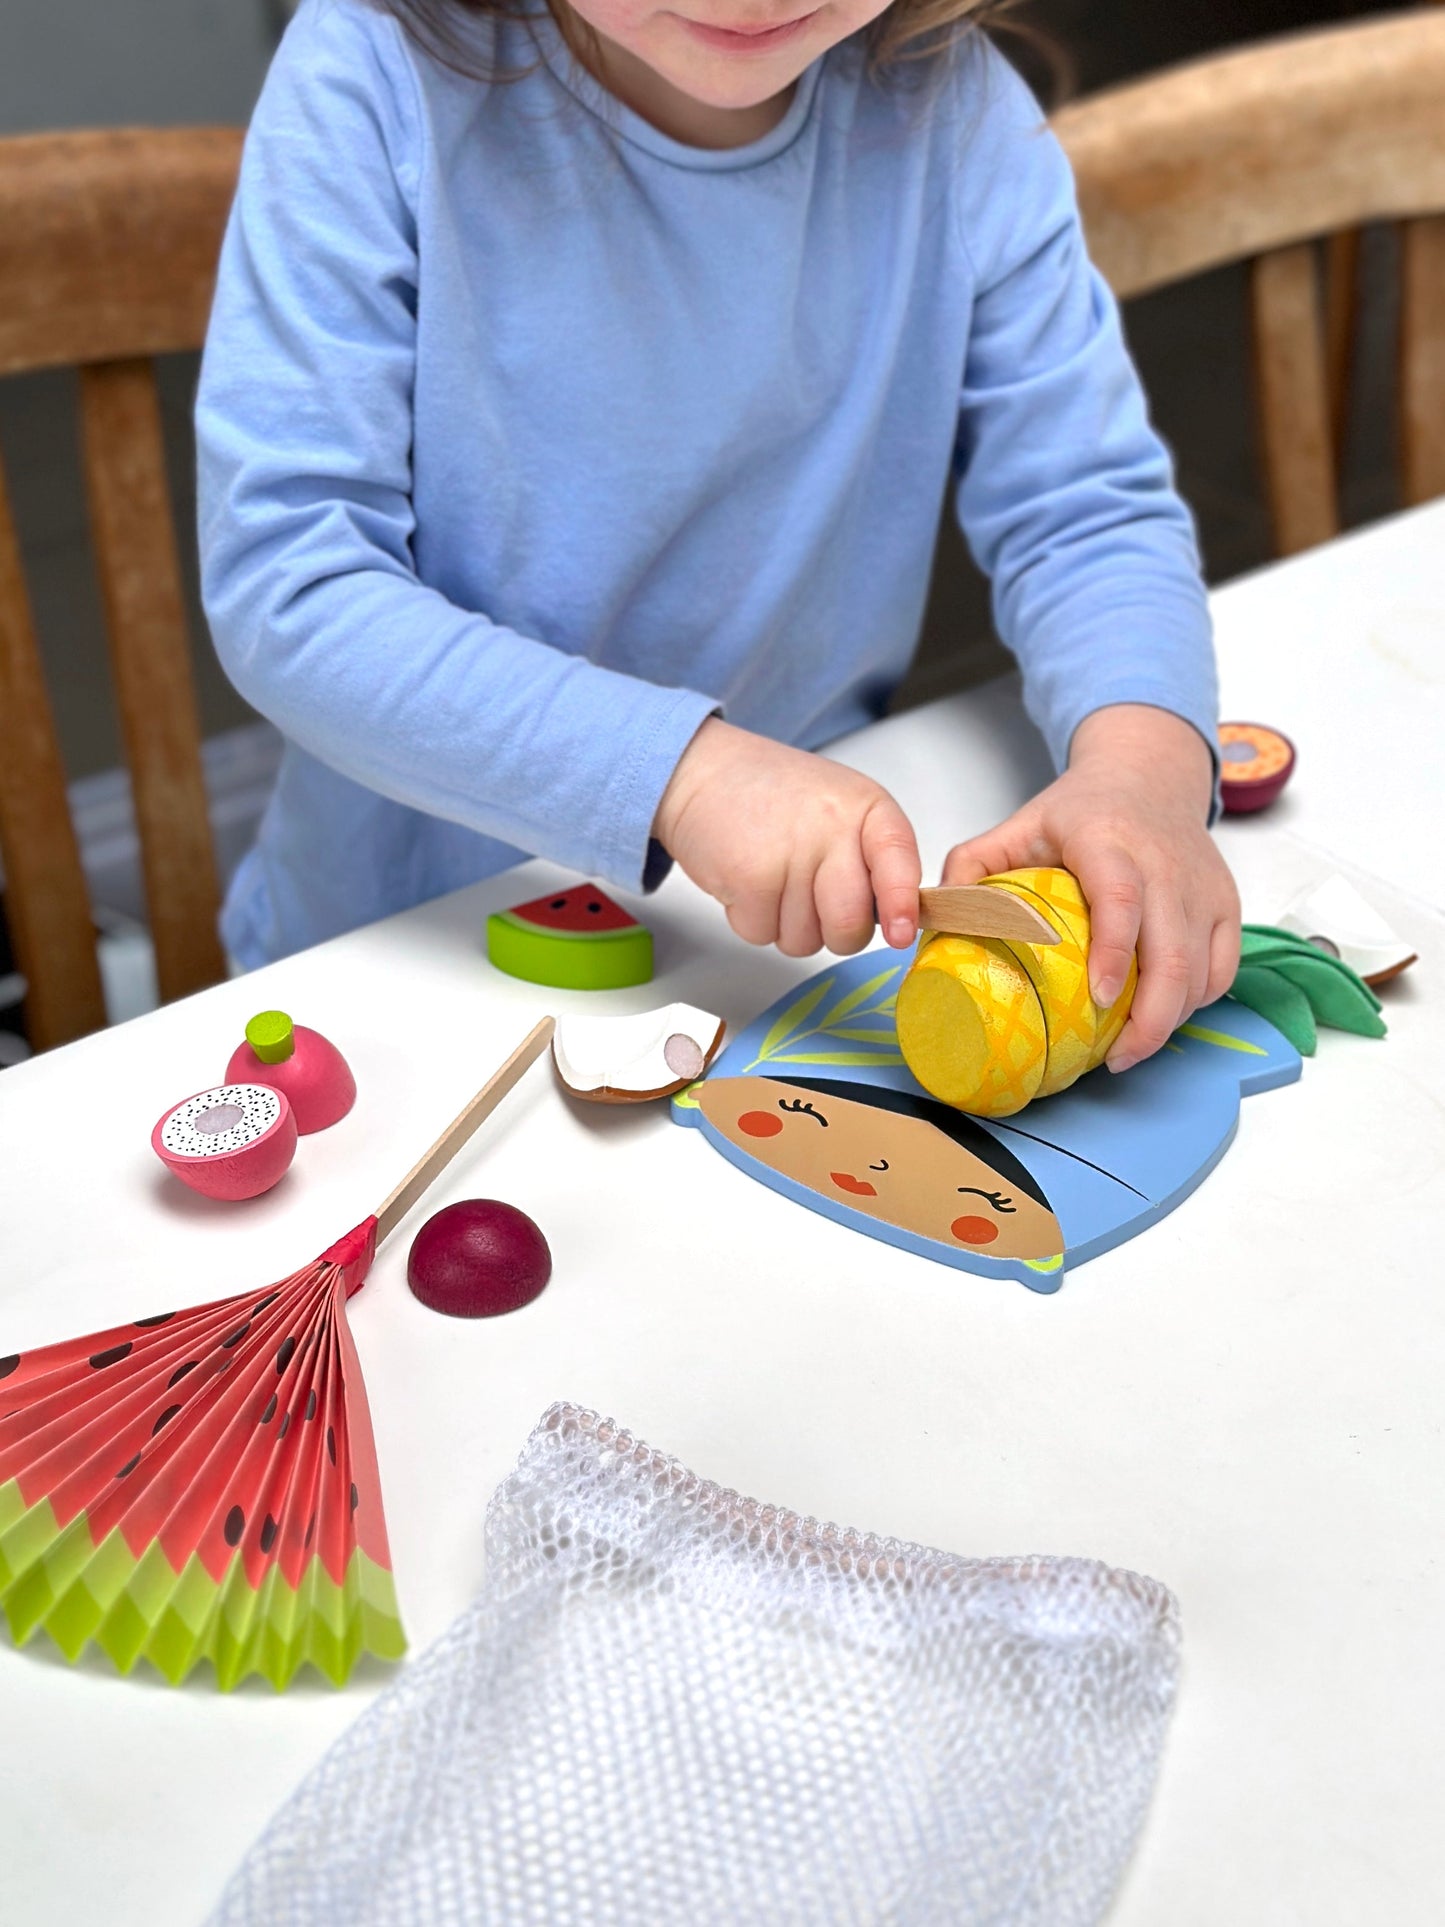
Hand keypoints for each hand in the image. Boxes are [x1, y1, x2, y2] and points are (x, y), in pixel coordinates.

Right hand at [654, 718, 921, 956]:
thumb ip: (870, 859)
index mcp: (865, 806)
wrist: (702, 772)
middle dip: (833, 933)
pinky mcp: (749, 879)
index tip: (900, 934)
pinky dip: (751, 919)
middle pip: (850, 924)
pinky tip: (746, 880)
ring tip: (772, 877)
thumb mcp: (838, 809)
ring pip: (805, 941)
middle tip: (813, 902)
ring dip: (785, 925)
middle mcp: (832, 828)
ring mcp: (790, 854)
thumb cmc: (771, 796)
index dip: (901, 904)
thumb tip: (895, 923)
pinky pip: (762, 935)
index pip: (898, 860)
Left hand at [940, 704, 1239, 1070]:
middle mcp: (1163, 863)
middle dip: (1150, 1018)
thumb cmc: (1081, 810)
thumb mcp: (1018, 825)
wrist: (1149, 774)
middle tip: (1114, 1058)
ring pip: (1201, 970)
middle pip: (1172, 952)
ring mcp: (1202, 886)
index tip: (1098, 999)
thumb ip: (972, 866)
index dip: (1112, 952)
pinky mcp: (1226, 904)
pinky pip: (1221, 969)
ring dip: (1169, 1019)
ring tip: (1128, 1047)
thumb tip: (933, 919)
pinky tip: (1160, 1018)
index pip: (1119, 898)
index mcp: (1107, 840)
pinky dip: (1195, 1002)